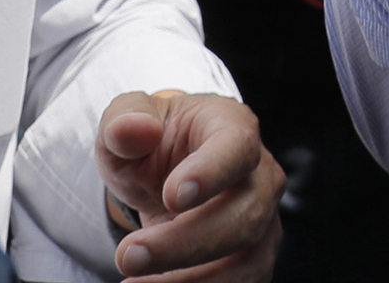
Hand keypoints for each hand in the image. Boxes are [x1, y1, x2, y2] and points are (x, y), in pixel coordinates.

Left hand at [98, 90, 282, 281]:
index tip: (172, 196)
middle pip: (244, 217)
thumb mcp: (126, 122)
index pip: (238, 149)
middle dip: (183, 244)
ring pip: (246, 263)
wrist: (166, 175)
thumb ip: (124, 121)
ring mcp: (264, 223)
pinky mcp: (254, 260)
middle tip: (128, 256)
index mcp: (233, 128)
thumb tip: (134, 130)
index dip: (211, 173)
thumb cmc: (152, 144)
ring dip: (190, 281)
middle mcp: (261, 176)